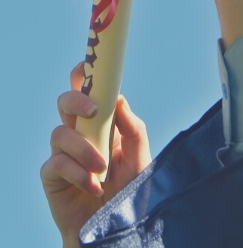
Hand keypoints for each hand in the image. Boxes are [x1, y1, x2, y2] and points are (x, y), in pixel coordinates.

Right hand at [41, 64, 149, 247]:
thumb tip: (118, 99)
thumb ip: (132, 128)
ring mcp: (64, 154)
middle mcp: (80, 133)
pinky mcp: (52, 177)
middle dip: (76, 100)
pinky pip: (56, 163)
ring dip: (83, 148)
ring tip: (102, 168)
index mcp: (101, 122)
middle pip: (65, 101)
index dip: (84, 74)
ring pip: (60, 132)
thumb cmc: (128, 190)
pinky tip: (92, 186)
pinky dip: (76, 173)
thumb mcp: (140, 157)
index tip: (88, 64)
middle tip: (93, 110)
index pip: (88, 91)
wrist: (115, 227)